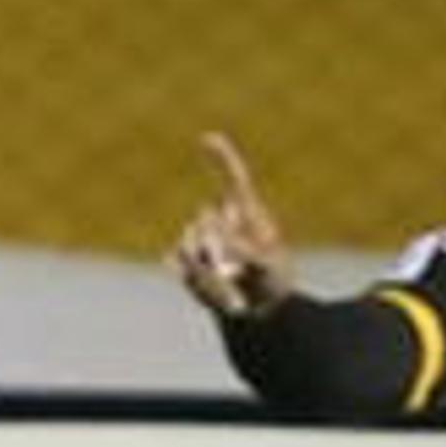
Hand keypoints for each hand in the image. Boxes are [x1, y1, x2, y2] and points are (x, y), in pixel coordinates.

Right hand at [173, 130, 289, 317]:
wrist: (258, 309)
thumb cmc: (271, 283)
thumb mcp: (265, 264)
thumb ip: (240, 243)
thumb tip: (208, 222)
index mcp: (247, 214)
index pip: (234, 178)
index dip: (221, 157)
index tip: (205, 137)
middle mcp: (221, 221)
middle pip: (203, 221)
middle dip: (213, 248)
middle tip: (233, 274)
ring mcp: (202, 239)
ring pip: (186, 242)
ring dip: (203, 267)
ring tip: (227, 286)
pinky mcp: (186, 259)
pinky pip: (174, 259)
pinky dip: (188, 274)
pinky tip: (207, 284)